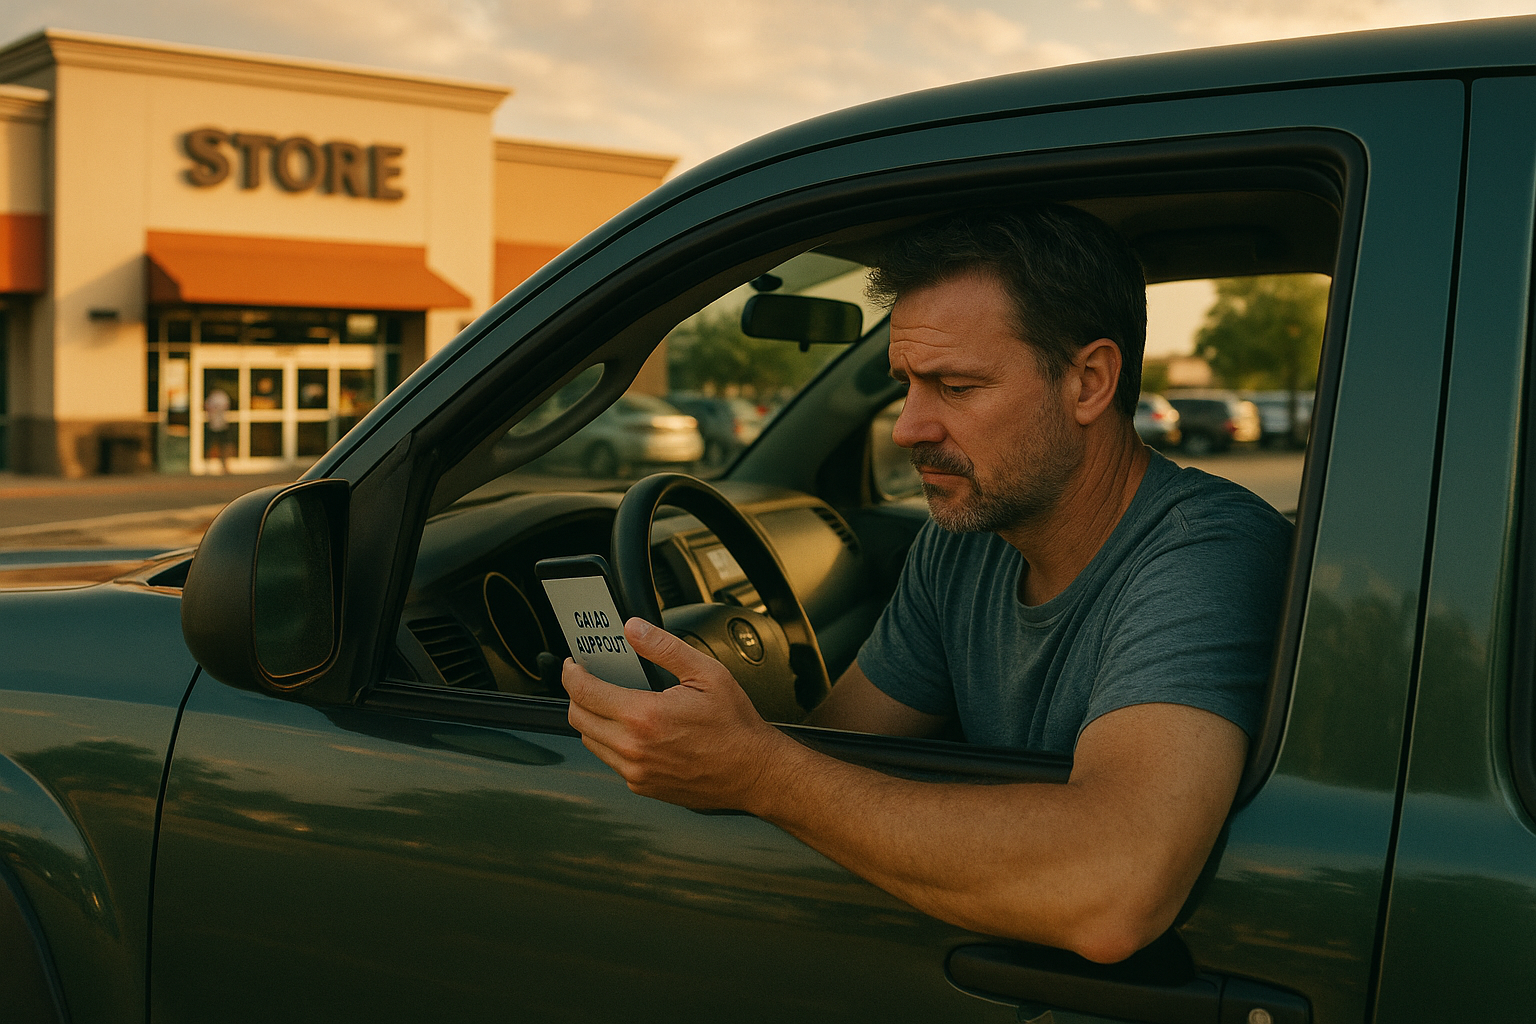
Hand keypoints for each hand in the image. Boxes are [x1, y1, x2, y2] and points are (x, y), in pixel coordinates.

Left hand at [564, 617, 794, 810]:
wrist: (754, 772)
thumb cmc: (735, 725)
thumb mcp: (706, 673)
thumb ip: (664, 648)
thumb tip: (634, 628)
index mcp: (645, 717)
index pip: (584, 692)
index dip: (572, 674)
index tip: (574, 665)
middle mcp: (633, 748)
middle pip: (578, 718)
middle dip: (578, 695)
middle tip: (589, 680)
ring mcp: (636, 772)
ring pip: (590, 742)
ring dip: (592, 719)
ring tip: (610, 702)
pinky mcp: (642, 786)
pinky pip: (611, 760)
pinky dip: (611, 742)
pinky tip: (632, 729)